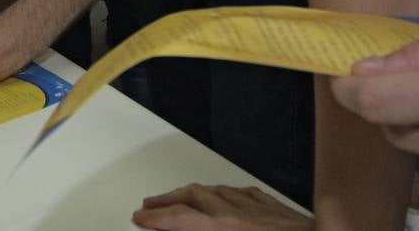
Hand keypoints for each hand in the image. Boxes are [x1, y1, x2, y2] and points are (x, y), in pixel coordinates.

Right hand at [132, 184, 311, 229]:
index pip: (180, 220)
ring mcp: (259, 208)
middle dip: (167, 201)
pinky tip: (226, 194)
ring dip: (192, 193)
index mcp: (225, 230)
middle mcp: (238, 214)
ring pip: (216, 191)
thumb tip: (185, 226)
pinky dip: (226, 193)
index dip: (155, 218)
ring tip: (179, 197)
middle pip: (193, 197)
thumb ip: (206, 230)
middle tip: (150, 206)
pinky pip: (244, 193)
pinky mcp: (278, 209)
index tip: (140, 218)